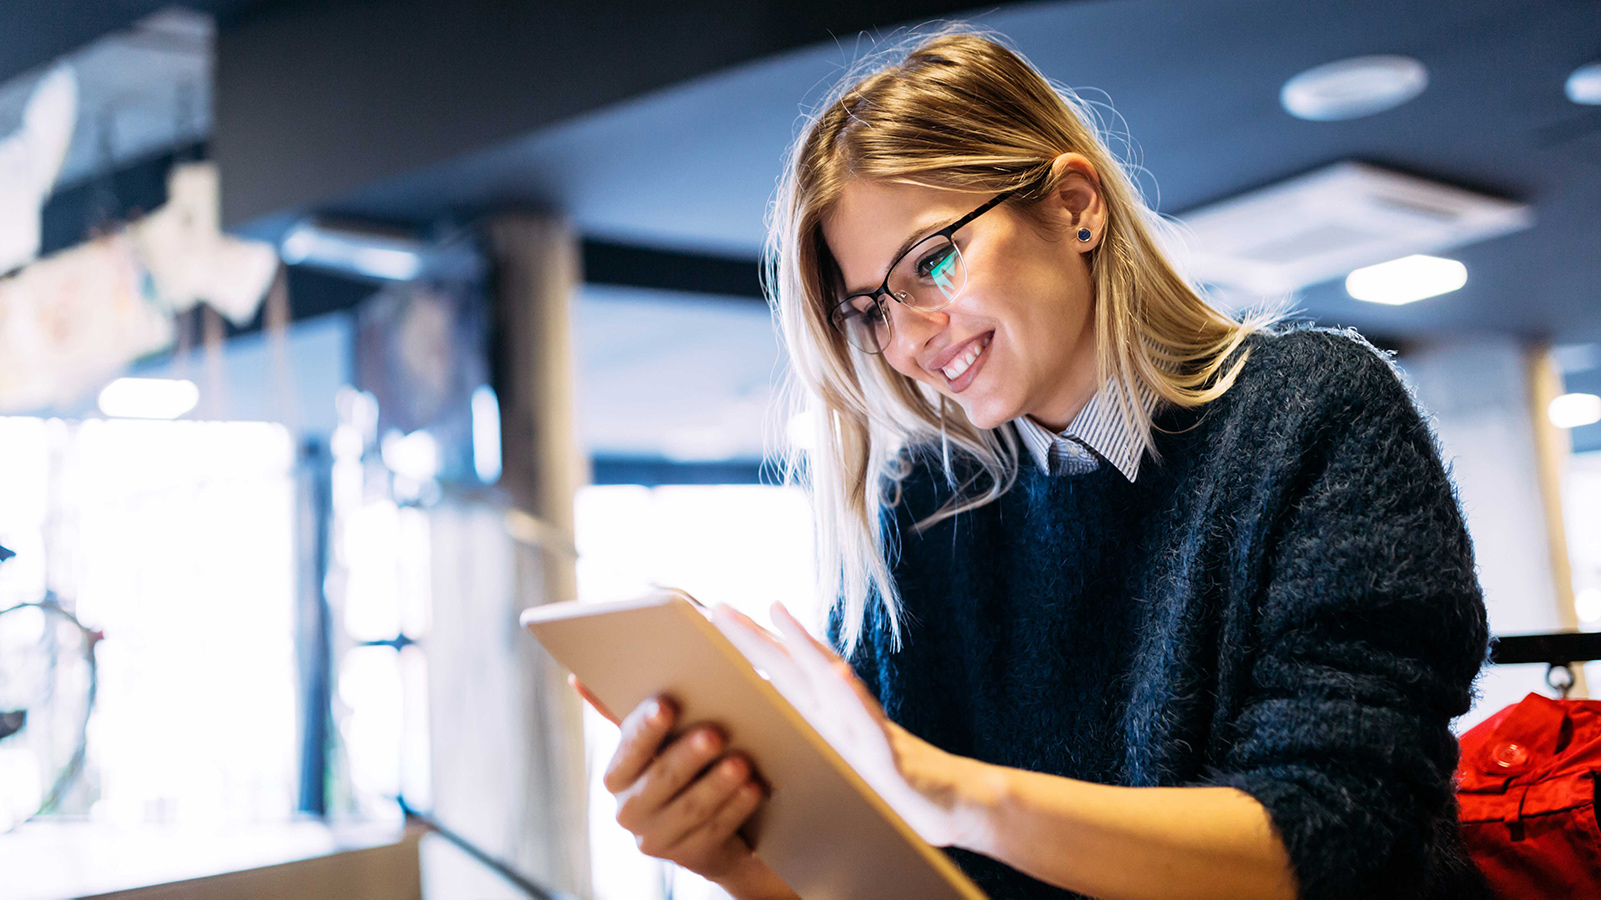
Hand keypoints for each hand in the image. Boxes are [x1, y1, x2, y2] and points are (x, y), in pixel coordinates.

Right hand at [568, 675, 795, 897]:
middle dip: (689, 755)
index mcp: (618, 775)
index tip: (667, 705)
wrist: (705, 827)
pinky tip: (753, 789)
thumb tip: (576, 679)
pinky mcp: (688, 856)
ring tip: (742, 763)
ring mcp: (657, 838)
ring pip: (690, 808)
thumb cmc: (680, 769)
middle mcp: (629, 810)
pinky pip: (714, 830)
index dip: (646, 728)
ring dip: (718, 784)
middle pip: (660, 779)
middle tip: (715, 733)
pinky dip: (736, 808)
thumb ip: (625, 712)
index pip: (628, 748)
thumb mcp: (656, 743)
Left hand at [711, 602, 986, 848]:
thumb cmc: (898, 790)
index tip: (719, 621)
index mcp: (832, 722)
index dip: (755, 648)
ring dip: (806, 645)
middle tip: (719, 607)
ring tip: (777, 612)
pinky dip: (856, 703)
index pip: (788, 677)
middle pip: (798, 668)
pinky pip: (873, 730)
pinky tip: (840, 677)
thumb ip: (816, 748)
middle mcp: (848, 718)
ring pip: (833, 682)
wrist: (957, 809)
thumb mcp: (846, 769)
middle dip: (758, 637)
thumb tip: (776, 736)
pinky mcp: (894, 763)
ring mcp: (871, 735)